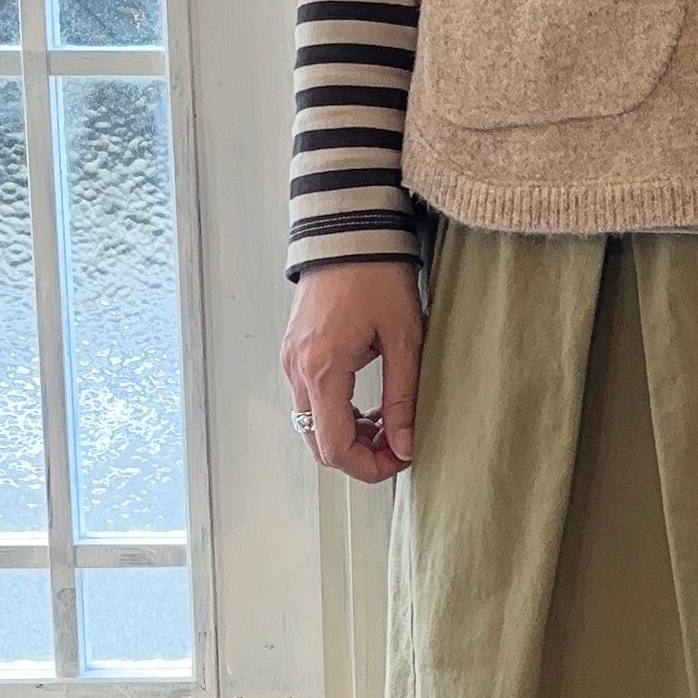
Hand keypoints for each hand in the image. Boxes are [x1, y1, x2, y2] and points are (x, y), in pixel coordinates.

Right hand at [282, 262, 425, 483]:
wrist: (348, 230)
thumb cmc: (378, 275)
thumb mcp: (404, 339)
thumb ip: (403, 398)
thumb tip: (406, 445)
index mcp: (323, 370)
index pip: (336, 448)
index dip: (369, 467)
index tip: (402, 458)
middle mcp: (297, 370)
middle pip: (318, 443)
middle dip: (359, 454)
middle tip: (398, 444)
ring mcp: (291, 361)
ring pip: (312, 424)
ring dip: (349, 433)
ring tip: (388, 420)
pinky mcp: (294, 352)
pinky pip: (309, 400)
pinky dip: (336, 412)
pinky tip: (367, 402)